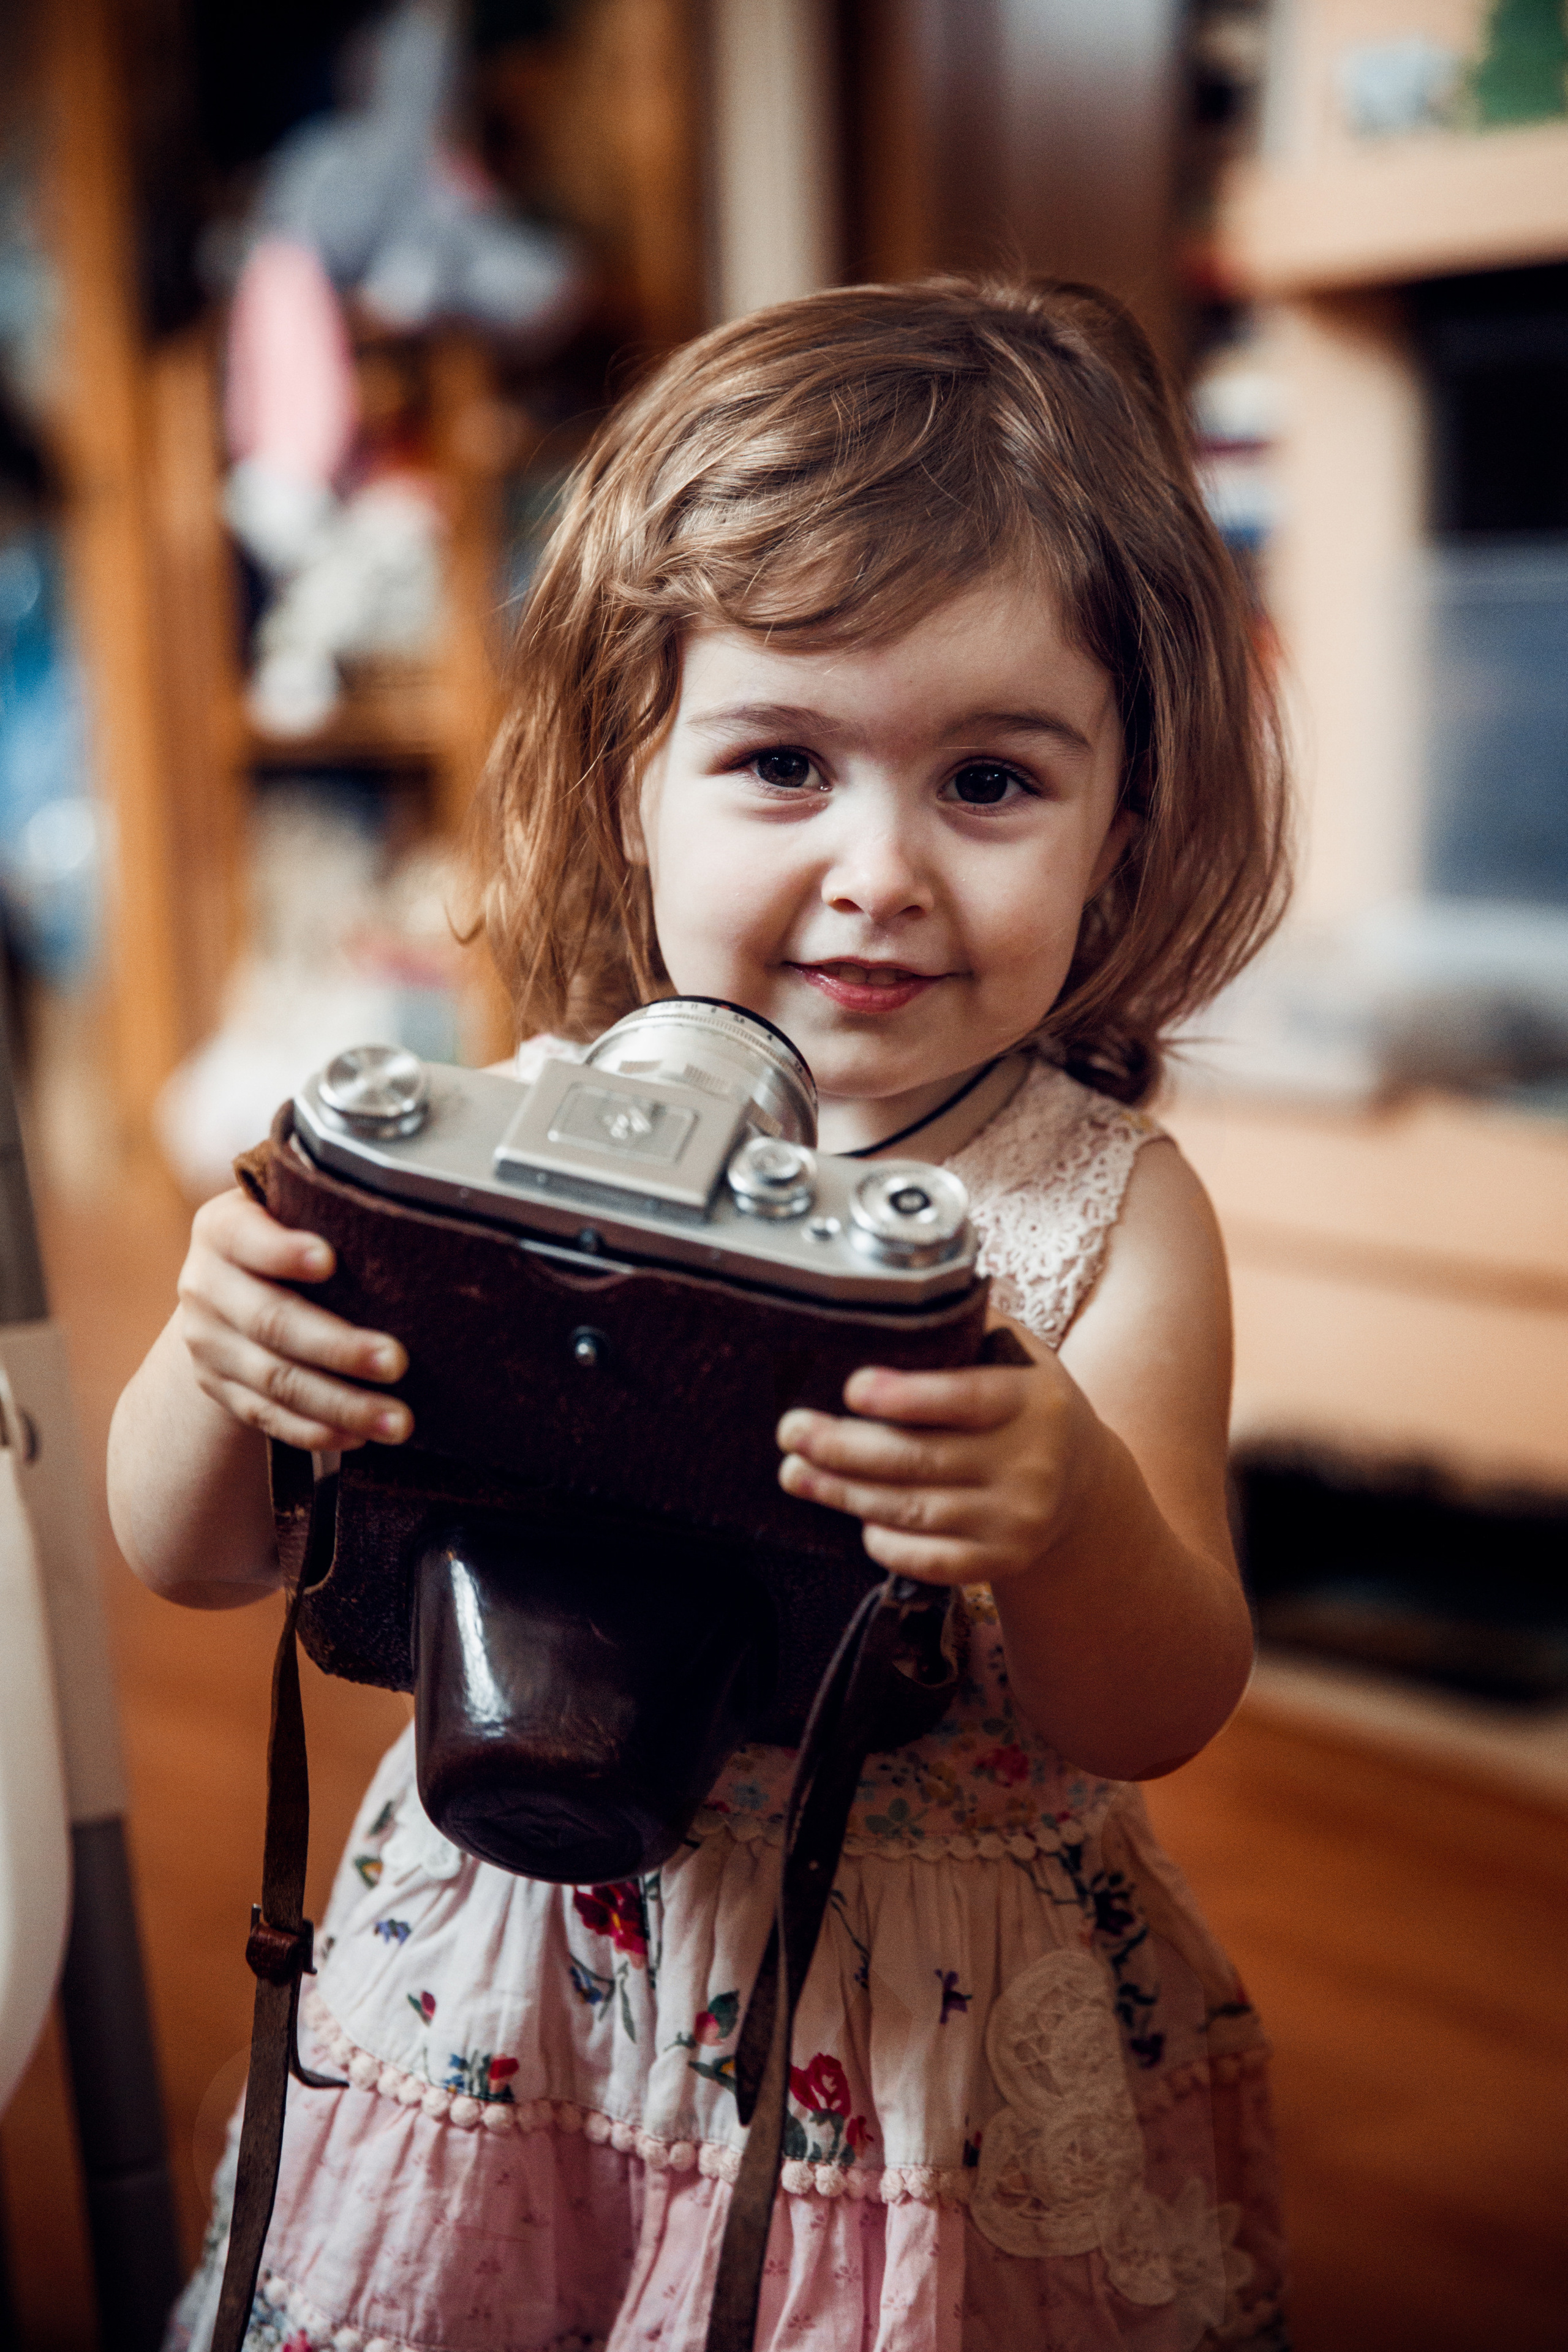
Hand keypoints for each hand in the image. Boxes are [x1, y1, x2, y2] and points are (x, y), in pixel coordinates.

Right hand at [176, 1188, 412, 1452]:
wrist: (227, 1287)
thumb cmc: (287, 1234)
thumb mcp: (289, 1210)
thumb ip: (323, 1210)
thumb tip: (411, 1220)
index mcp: (221, 1230)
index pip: (246, 1238)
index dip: (283, 1251)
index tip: (329, 1259)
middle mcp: (204, 1286)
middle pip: (271, 1321)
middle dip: (338, 1346)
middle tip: (397, 1362)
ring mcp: (207, 1344)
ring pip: (274, 1380)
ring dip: (341, 1404)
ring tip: (398, 1420)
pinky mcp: (218, 1388)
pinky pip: (267, 1417)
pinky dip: (316, 1431)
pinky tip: (360, 1437)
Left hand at [776, 1315, 1092, 1585]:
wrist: (1084, 1484)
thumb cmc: (1026, 1405)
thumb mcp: (1017, 1356)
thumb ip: (965, 1328)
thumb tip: (890, 1295)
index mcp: (1031, 1401)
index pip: (962, 1399)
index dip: (903, 1396)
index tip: (850, 1388)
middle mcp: (1030, 1464)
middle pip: (920, 1460)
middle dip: (842, 1447)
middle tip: (790, 1432)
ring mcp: (1016, 1520)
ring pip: (913, 1509)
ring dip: (844, 1492)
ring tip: (796, 1472)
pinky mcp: (1000, 1561)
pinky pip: (929, 1560)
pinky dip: (886, 1541)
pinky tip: (854, 1518)